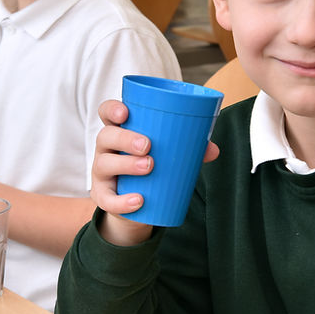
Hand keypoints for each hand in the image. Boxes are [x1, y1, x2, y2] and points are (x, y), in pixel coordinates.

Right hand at [91, 99, 218, 245]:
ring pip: (104, 164)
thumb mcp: (167, 154)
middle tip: (147, 145)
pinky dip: (122, 201)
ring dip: (126, 164)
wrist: (140, 204)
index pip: (107, 113)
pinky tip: (138, 200)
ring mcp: (101, 172)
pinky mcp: (102, 196)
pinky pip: (107, 199)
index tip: (126, 112)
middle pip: (105, 136)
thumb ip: (189, 148)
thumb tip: (213, 150)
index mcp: (120, 130)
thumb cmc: (153, 166)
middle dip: (125, 138)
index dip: (112, 109)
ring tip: (149, 167)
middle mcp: (106, 148)